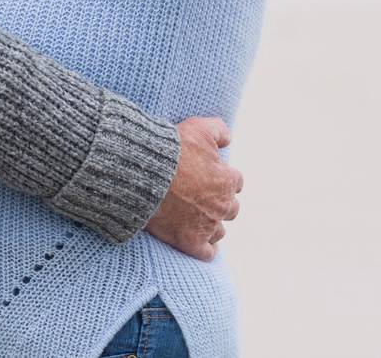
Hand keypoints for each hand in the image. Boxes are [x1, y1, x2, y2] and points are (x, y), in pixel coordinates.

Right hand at [144, 117, 243, 260]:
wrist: (144, 174)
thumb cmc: (172, 150)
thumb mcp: (199, 128)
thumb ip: (219, 130)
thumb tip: (228, 139)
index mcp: (227, 181)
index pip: (236, 182)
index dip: (223, 178)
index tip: (210, 176)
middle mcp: (222, 205)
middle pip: (231, 208)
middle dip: (220, 202)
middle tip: (204, 196)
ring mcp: (206, 225)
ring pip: (219, 230)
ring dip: (212, 224)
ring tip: (200, 219)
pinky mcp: (190, 241)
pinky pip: (206, 252)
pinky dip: (206, 249)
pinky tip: (202, 245)